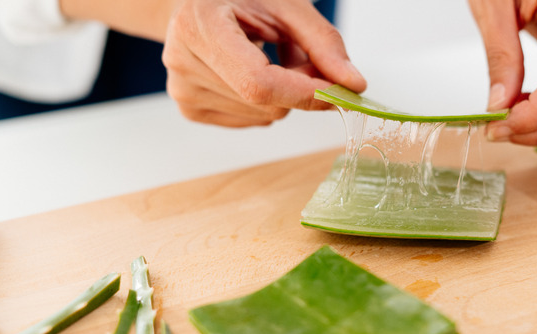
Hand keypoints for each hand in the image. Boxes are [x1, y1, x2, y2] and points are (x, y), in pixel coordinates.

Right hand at [161, 0, 366, 126]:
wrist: (197, 3)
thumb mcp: (286, 5)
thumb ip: (323, 43)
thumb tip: (354, 86)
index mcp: (199, 26)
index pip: (258, 82)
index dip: (304, 93)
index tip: (339, 92)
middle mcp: (183, 62)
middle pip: (267, 103)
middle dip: (299, 87)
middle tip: (298, 53)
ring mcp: (183, 91)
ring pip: (264, 116)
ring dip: (284, 94)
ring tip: (268, 55)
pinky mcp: (190, 110)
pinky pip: (252, 120)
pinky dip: (266, 102)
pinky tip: (253, 71)